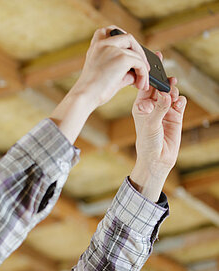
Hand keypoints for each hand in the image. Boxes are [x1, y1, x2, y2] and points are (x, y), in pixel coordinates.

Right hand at [70, 27, 150, 108]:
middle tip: (143, 67)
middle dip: (138, 51)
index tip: (127, 46)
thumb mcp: (106, 75)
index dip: (119, 34)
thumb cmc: (92, 91)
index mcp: (95, 48)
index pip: (107, 31)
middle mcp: (102, 44)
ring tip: (141, 82)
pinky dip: (143, 74)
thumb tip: (138, 71)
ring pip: (137, 53)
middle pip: (128, 37)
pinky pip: (140, 63)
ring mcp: (113, 49)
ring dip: (143, 68)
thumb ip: (121, 69)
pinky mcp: (122, 58)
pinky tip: (140, 84)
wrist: (84, 97)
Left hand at [130, 53, 186, 200]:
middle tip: (169, 78)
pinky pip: (180, 102)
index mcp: (141, 105)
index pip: (145, 85)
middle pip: (160, 86)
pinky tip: (178, 104)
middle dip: (165, 80)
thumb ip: (159, 109)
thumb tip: (166, 95)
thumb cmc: (147, 143)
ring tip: (172, 97)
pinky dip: (180, 100)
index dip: (150, 73)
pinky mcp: (176, 115)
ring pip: (171, 92)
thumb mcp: (150, 125)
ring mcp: (165, 109)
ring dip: (173, 91)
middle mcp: (153, 106)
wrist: (157, 159)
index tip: (154, 60)